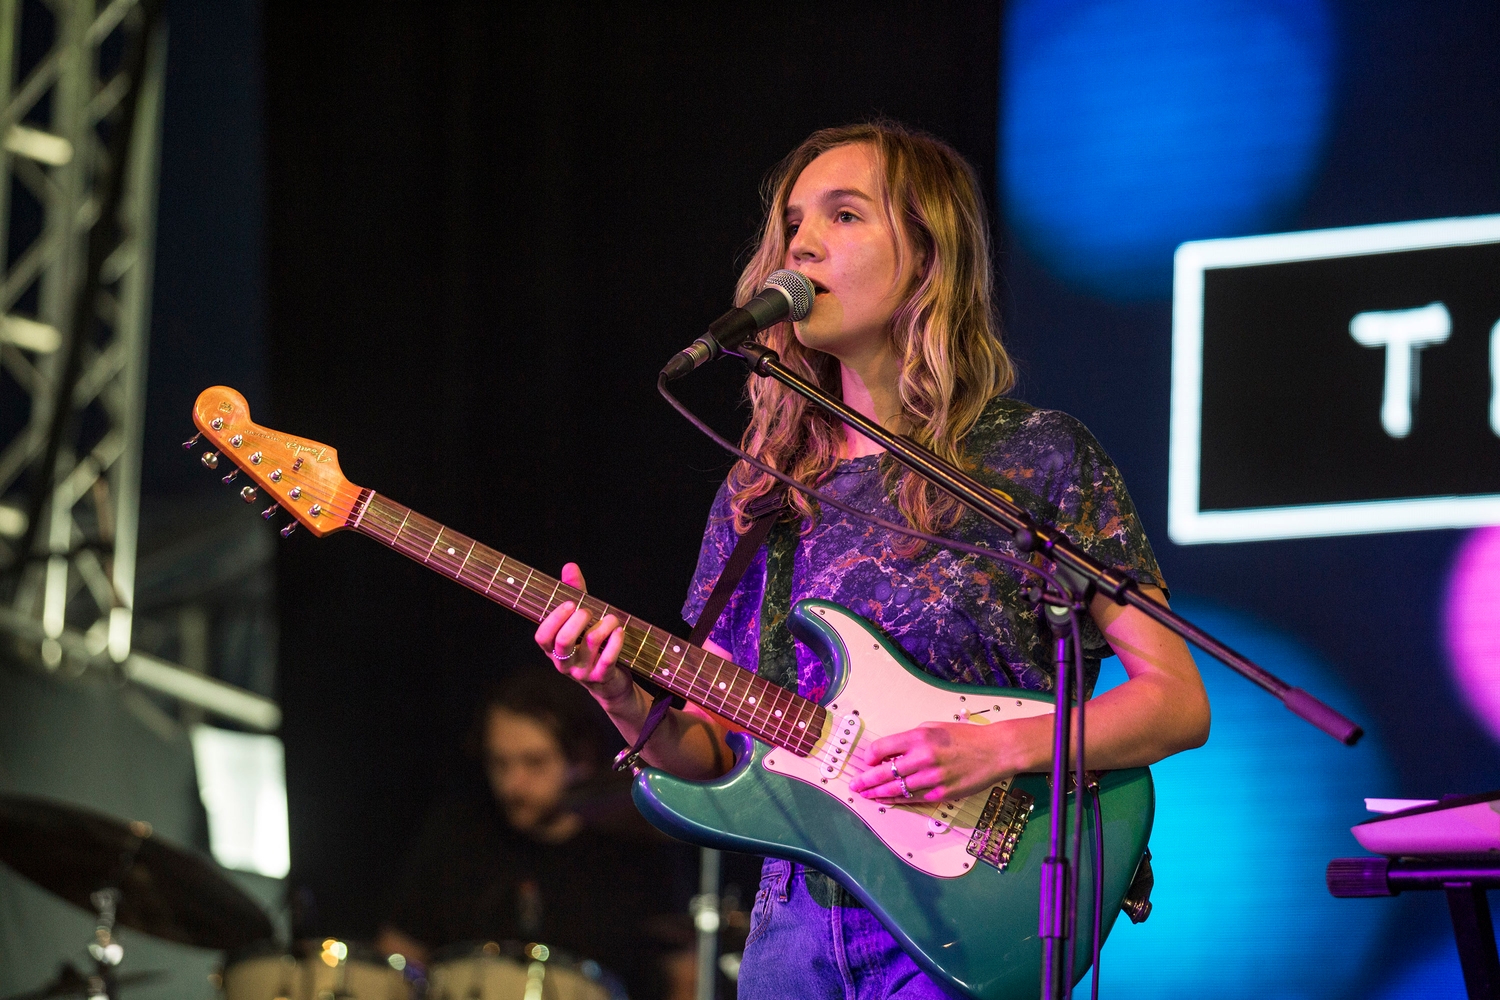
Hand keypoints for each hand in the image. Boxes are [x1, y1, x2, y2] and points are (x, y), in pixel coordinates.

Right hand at [534, 563, 633, 706]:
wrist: (610, 684)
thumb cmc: (592, 646)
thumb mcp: (582, 620)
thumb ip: (575, 593)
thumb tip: (570, 566)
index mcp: (554, 650)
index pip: (542, 637)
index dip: (553, 620)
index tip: (569, 604)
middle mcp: (564, 663)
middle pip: (563, 642)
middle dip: (577, 621)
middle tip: (588, 611)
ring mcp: (582, 673)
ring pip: (590, 645)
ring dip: (604, 625)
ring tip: (612, 617)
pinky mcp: (601, 678)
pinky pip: (607, 659)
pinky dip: (615, 641)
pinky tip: (620, 631)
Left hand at [847, 719, 1042, 802]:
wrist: (996, 751)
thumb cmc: (966, 737)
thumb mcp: (935, 727)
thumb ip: (912, 738)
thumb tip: (891, 751)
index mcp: (920, 737)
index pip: (882, 748)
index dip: (870, 757)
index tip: (866, 761)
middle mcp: (923, 757)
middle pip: (884, 773)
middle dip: (865, 780)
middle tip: (855, 785)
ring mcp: (932, 778)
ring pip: (896, 790)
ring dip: (878, 793)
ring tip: (866, 795)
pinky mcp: (941, 793)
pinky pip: (913, 799)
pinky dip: (898, 800)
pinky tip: (887, 800)